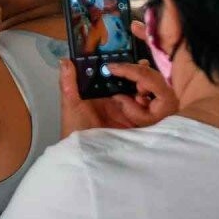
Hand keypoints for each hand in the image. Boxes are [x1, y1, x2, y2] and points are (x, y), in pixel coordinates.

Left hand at [60, 59, 178, 137]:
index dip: (128, 66)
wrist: (85, 160)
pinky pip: (153, 113)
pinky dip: (152, 106)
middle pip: (137, 83)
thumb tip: (65, 60)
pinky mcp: (142, 127)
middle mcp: (122, 102)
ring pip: (148, 96)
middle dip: (142, 75)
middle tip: (142, 67)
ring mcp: (133, 114)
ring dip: (147, 88)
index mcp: (106, 95)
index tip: (134, 58)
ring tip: (141, 88)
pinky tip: (144, 100)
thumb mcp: (71, 105)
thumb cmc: (75, 133)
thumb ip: (68, 83)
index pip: (121, 76)